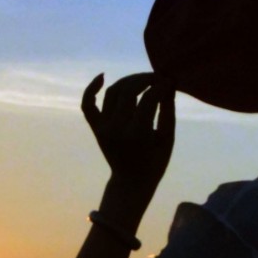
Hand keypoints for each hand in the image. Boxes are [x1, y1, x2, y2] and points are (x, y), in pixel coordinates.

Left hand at [81, 72, 174, 190]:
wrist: (131, 182)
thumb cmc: (155, 161)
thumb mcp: (168, 137)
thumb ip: (168, 109)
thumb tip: (169, 82)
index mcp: (137, 135)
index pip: (148, 99)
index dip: (160, 86)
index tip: (170, 81)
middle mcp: (116, 129)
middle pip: (128, 91)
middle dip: (145, 79)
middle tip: (158, 77)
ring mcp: (102, 128)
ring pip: (112, 92)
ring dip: (128, 80)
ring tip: (143, 79)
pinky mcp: (95, 128)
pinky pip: (88, 105)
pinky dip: (91, 89)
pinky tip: (103, 76)